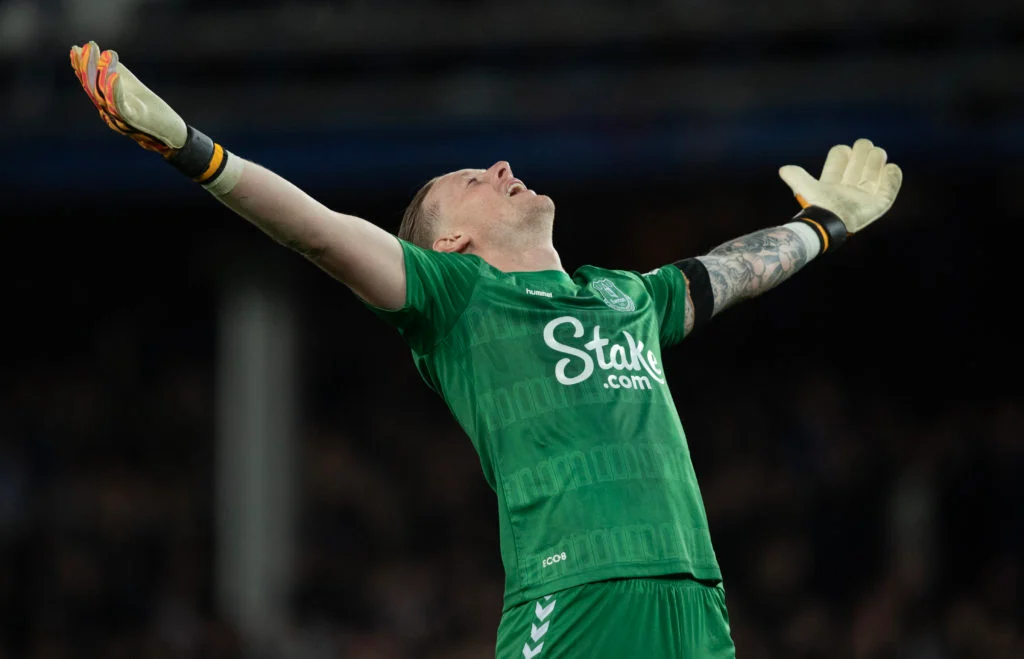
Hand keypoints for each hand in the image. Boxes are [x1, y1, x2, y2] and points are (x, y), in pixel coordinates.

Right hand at [70, 41, 186, 155]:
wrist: (171, 132)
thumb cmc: (151, 109)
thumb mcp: (132, 87)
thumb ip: (118, 72)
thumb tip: (105, 53)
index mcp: (105, 103)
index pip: (88, 83)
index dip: (80, 66)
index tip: (75, 48)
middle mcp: (107, 111)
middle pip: (91, 88)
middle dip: (88, 66)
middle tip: (88, 46)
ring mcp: (118, 118)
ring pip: (102, 95)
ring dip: (101, 73)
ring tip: (105, 54)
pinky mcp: (132, 121)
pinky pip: (119, 106)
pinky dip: (114, 90)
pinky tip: (115, 75)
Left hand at [778, 138, 902, 233]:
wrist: (831, 225)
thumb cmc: (819, 207)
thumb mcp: (805, 189)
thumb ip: (796, 177)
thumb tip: (784, 170)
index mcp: (832, 182)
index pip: (840, 158)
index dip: (842, 153)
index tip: (844, 153)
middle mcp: (849, 187)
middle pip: (859, 161)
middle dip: (863, 152)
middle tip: (865, 149)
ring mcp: (864, 195)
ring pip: (874, 170)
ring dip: (877, 160)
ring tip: (877, 155)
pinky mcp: (878, 204)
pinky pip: (890, 189)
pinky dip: (893, 177)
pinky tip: (891, 168)